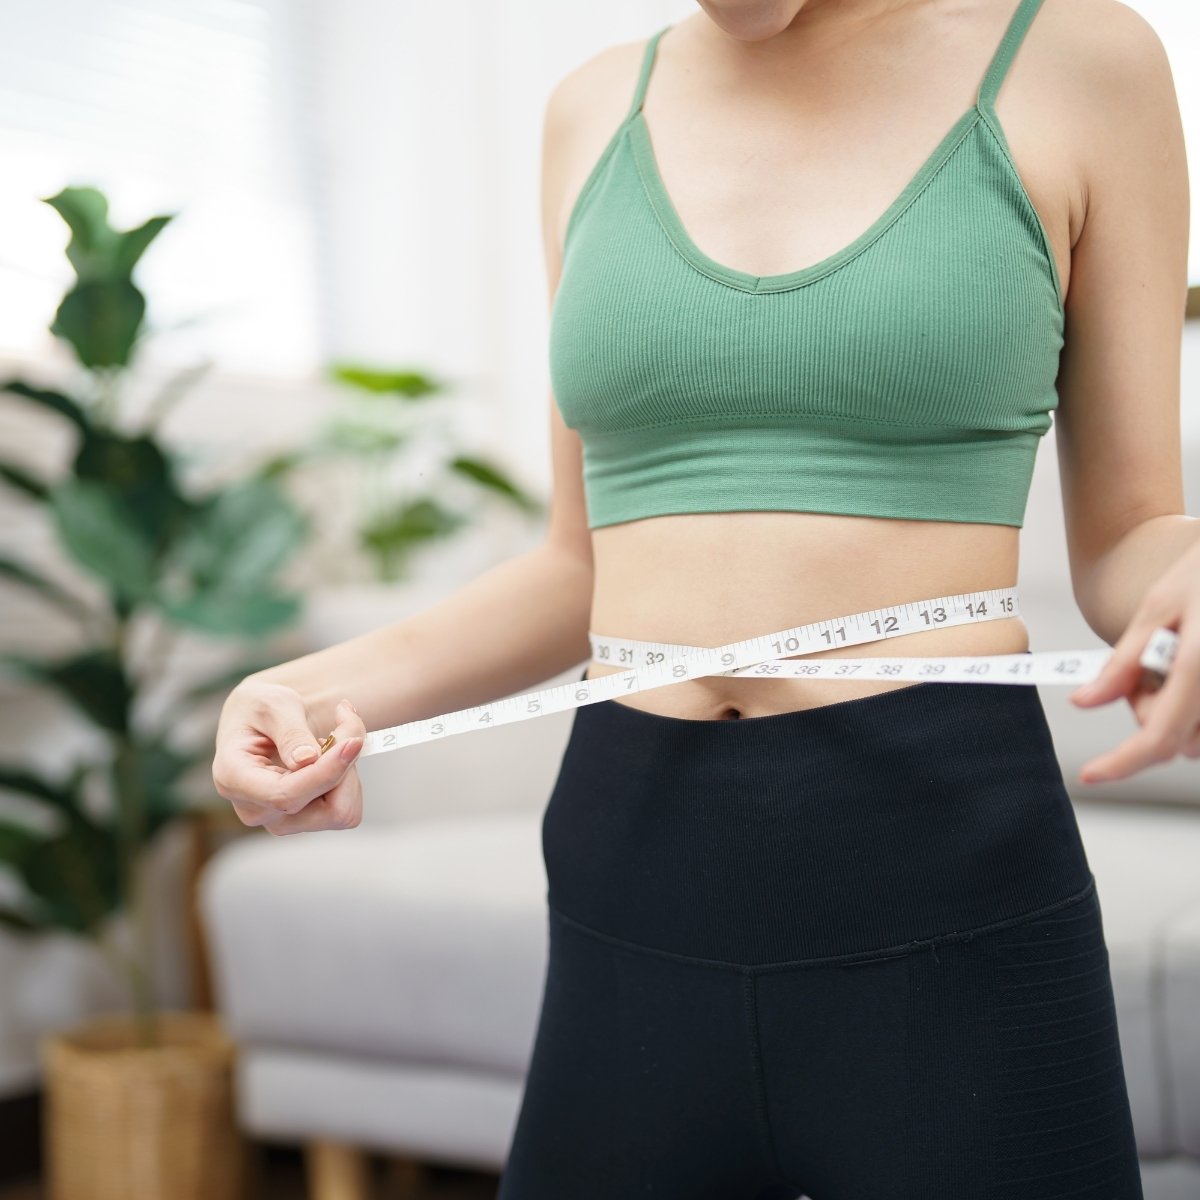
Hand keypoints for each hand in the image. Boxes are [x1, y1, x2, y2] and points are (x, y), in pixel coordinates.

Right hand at [212, 680, 367, 834]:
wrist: (259, 721)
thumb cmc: (260, 710)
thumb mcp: (273, 705)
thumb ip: (290, 732)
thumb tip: (307, 760)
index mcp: (233, 778)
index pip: (285, 794)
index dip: (327, 772)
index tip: (353, 742)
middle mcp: (255, 810)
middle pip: (325, 810)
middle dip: (344, 765)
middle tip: (344, 722)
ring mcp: (279, 821)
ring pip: (342, 812)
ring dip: (348, 771)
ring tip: (330, 740)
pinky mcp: (302, 821)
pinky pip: (346, 810)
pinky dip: (349, 781)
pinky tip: (330, 758)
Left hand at [1068, 555, 1199, 783]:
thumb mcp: (1156, 608)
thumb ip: (1123, 663)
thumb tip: (1085, 702)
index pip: (1159, 737)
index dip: (1122, 763)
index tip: (1090, 774)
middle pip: (1174, 734)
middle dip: (1147, 708)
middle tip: (1145, 658)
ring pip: (1195, 729)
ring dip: (1173, 704)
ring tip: (1174, 650)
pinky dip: (1191, 696)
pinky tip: (1189, 656)